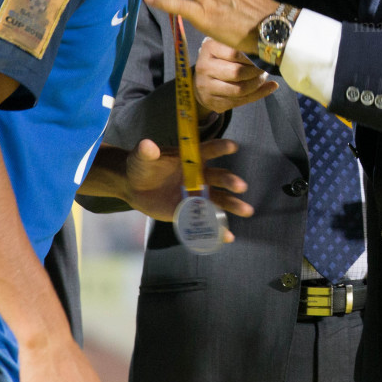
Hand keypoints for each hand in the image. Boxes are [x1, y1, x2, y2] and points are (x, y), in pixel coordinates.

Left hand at [120, 138, 254, 229]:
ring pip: (219, 199)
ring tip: (247, 211)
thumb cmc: (142, 165)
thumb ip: (147, 152)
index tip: (233, 147)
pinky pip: (206, 219)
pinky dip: (218, 228)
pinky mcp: (190, 211)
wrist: (133, 186)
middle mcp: (199, 175)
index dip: (220, 148)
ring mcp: (196, 194)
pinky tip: (228, 236)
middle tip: (241, 186)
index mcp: (191, 159)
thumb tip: (147, 145)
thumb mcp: (142, 157)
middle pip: (219, 177)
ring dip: (233, 204)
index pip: (208, 151)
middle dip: (230, 181)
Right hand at [195, 38, 278, 114]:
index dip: (252, 56)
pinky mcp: (212, 101)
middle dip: (256, 71)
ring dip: (257, 85)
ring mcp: (206, 86)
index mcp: (209, 49)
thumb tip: (266, 53)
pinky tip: (265, 89)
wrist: (202, 81)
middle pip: (237, 72)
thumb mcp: (226, 47)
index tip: (262, 56)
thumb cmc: (221, 59)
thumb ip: (243, 47)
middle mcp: (204, 67)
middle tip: (264, 68)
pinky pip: (239, 101)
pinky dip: (256, 95)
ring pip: (239, 89)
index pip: (234, 53)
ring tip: (262, 78)